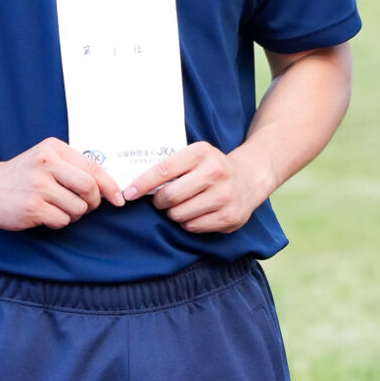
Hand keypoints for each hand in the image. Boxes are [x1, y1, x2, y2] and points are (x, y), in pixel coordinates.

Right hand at [0, 136, 124, 230]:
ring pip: (78, 207)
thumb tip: (109, 187)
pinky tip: (45, 215)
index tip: (118, 198)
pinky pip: (62, 220)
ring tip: (58, 208)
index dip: (110, 185)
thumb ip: (74, 166)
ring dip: (73, 214)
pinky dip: (59, 222)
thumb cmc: (22, 174)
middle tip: (85, 206)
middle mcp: (46, 164)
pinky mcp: (31, 208)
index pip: (93, 167)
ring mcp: (38, 187)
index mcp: (54, 149)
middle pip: (89, 188)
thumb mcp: (47, 158)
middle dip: (92, 202)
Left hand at [121, 142, 275, 233]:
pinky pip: (193, 227)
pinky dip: (188, 223)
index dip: (142, 184)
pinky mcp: (229, 217)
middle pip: (169, 197)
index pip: (163, 171)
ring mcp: (224, 196)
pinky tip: (197, 212)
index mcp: (202, 153)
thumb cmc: (212, 167)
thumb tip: (136, 186)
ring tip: (183, 205)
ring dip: (174, 213)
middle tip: (163, 200)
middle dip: (160, 202)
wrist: (250, 177)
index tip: (129, 193)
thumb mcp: (195, 155)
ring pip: (179, 215)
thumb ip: (171, 166)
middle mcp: (216, 173)